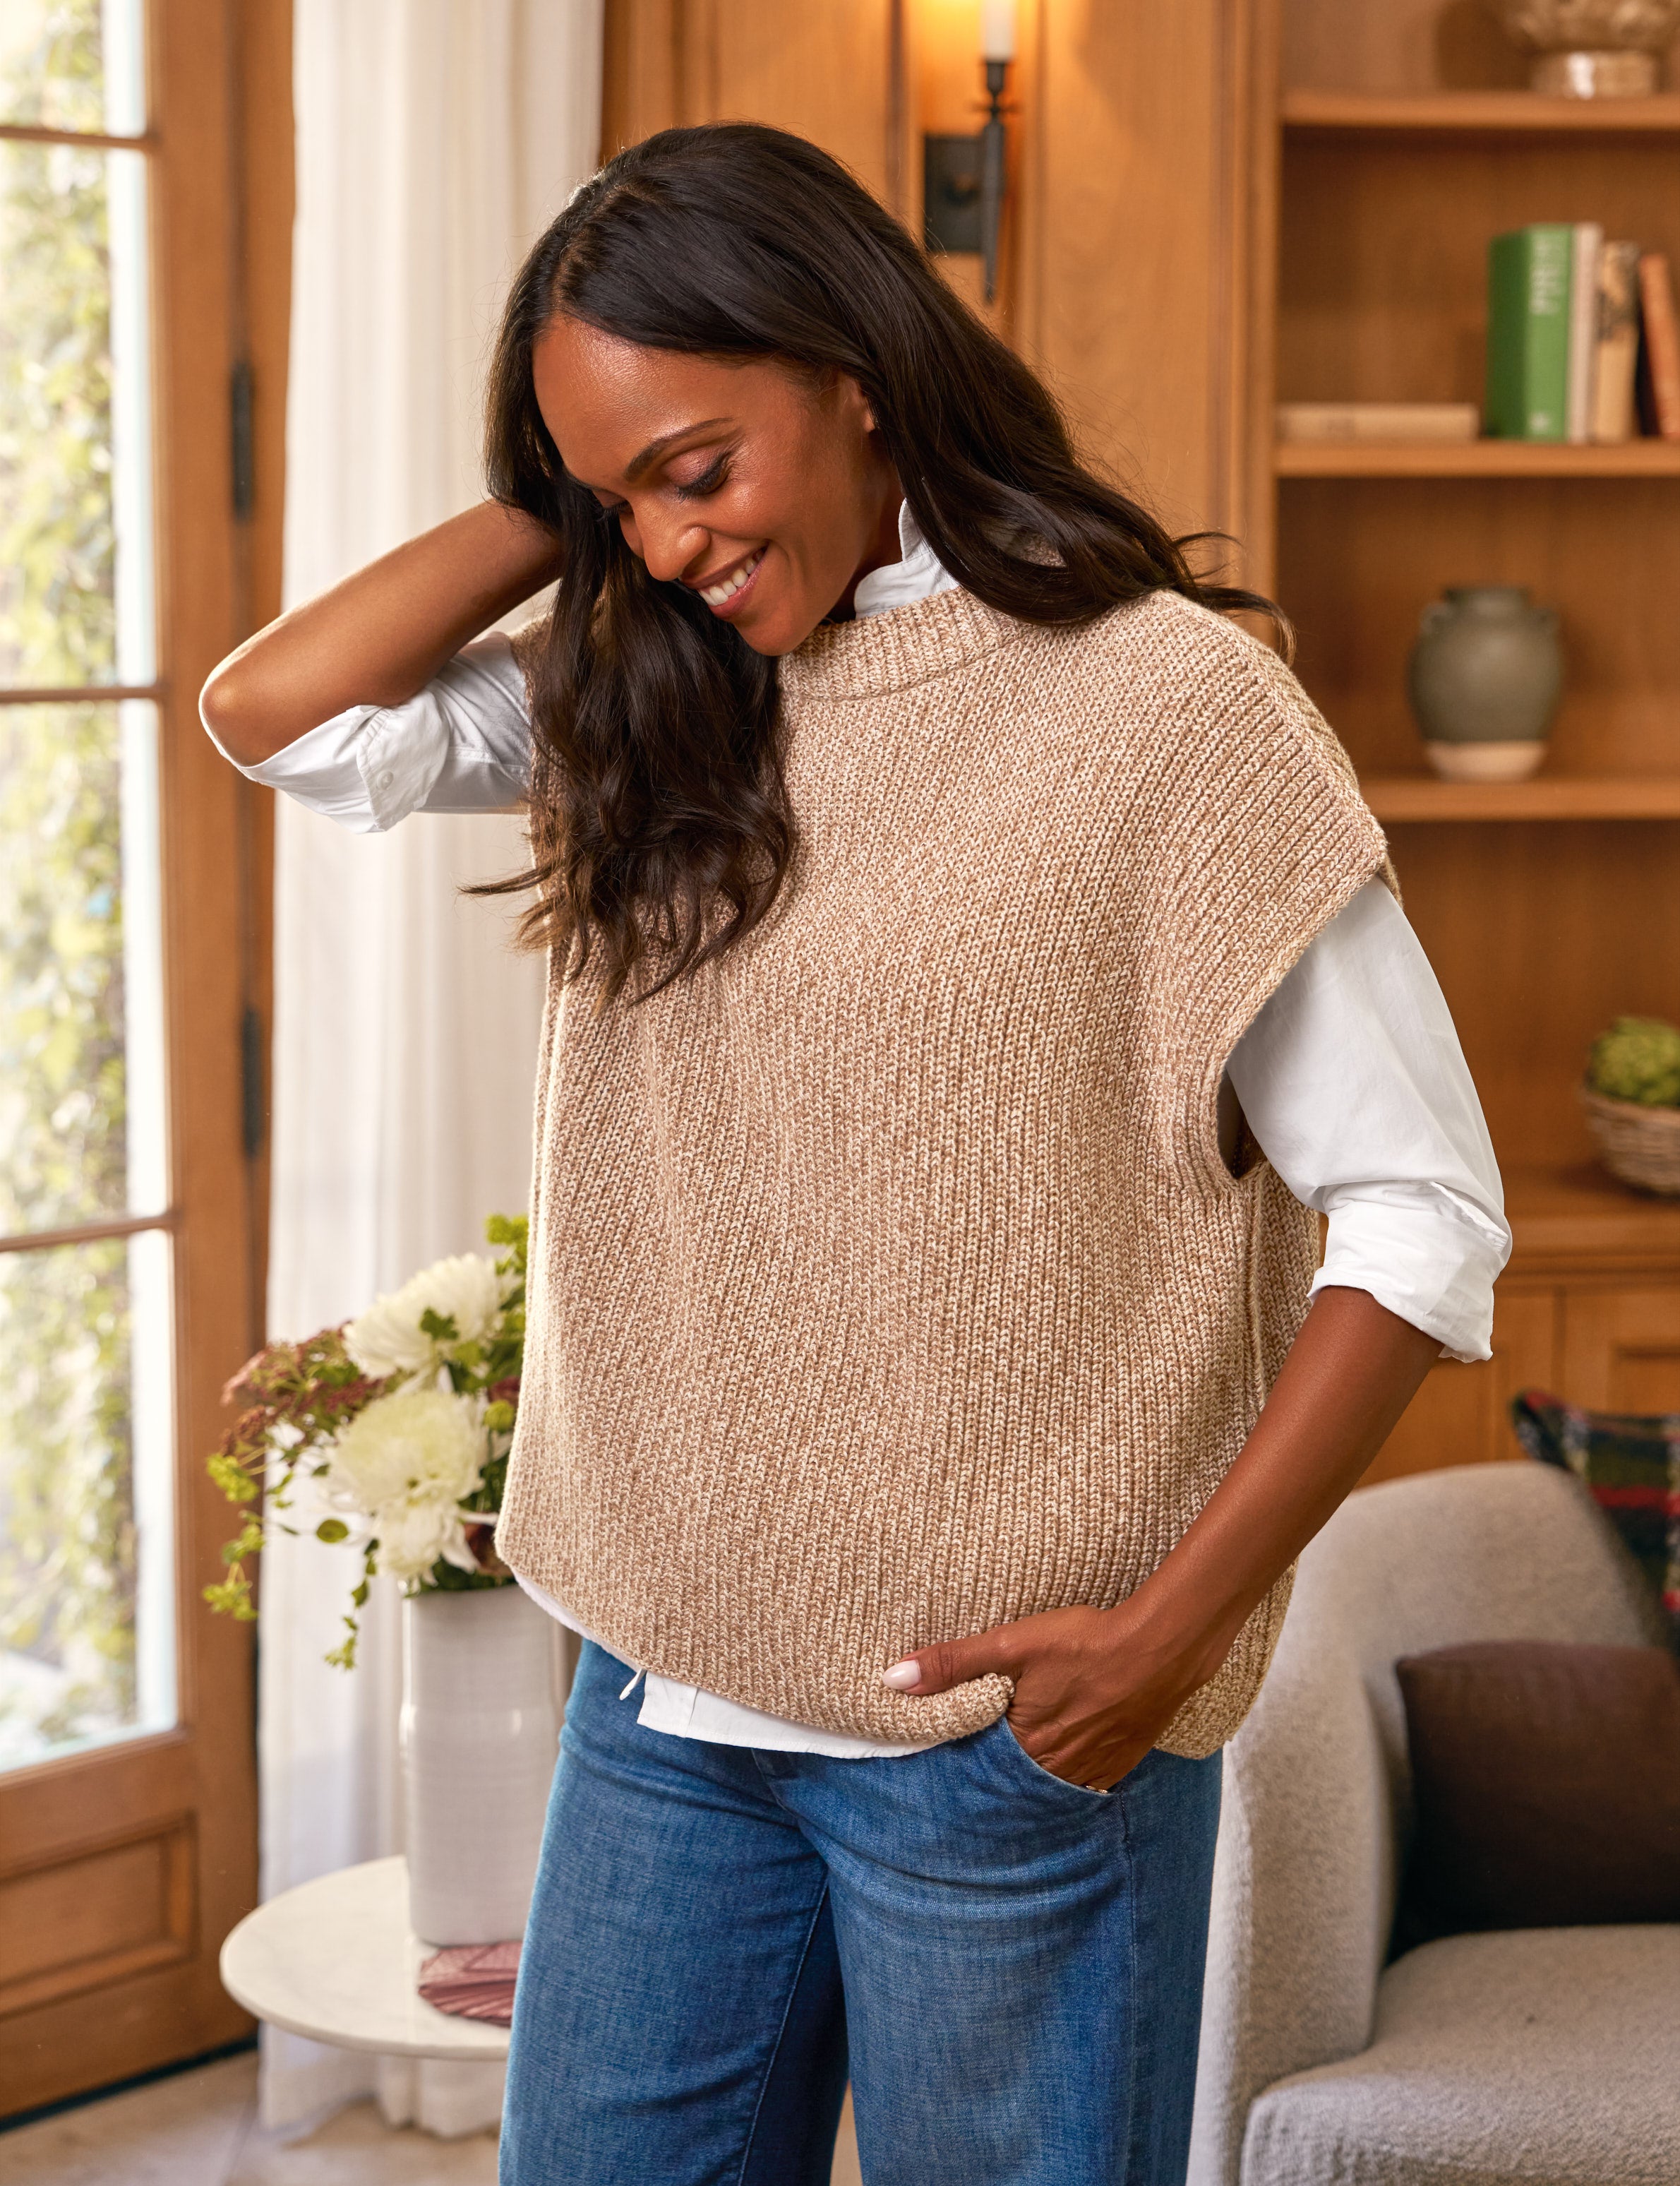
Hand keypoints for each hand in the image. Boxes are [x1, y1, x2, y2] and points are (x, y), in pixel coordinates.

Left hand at [881, 1596, 1222, 1791]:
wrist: (1161, 1647)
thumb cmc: (1085, 1643)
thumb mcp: (1011, 1644)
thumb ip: (952, 1663)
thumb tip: (894, 1679)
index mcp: (1024, 1747)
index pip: (974, 1764)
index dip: (958, 1753)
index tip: (943, 1745)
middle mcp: (1056, 1771)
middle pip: (1010, 1778)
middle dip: (990, 1767)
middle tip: (974, 1751)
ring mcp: (1091, 1772)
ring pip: (1045, 1782)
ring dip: (1027, 1772)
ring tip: (1016, 1751)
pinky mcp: (1117, 1764)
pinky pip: (1080, 1781)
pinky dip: (1063, 1771)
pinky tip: (1058, 1751)